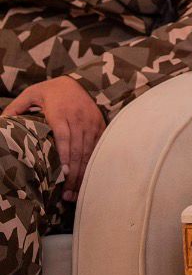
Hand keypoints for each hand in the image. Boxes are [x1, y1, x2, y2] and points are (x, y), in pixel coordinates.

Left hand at [3, 77, 105, 199]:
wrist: (79, 80)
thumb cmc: (51, 90)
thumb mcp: (31, 93)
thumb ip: (15, 108)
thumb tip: (0, 123)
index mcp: (61, 112)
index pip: (64, 137)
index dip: (65, 155)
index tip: (63, 173)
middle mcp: (78, 118)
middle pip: (78, 149)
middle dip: (74, 173)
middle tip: (66, 194)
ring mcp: (91, 122)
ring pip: (89, 151)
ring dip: (84, 173)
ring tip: (75, 192)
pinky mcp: (99, 125)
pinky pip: (98, 146)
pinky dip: (94, 163)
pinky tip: (89, 177)